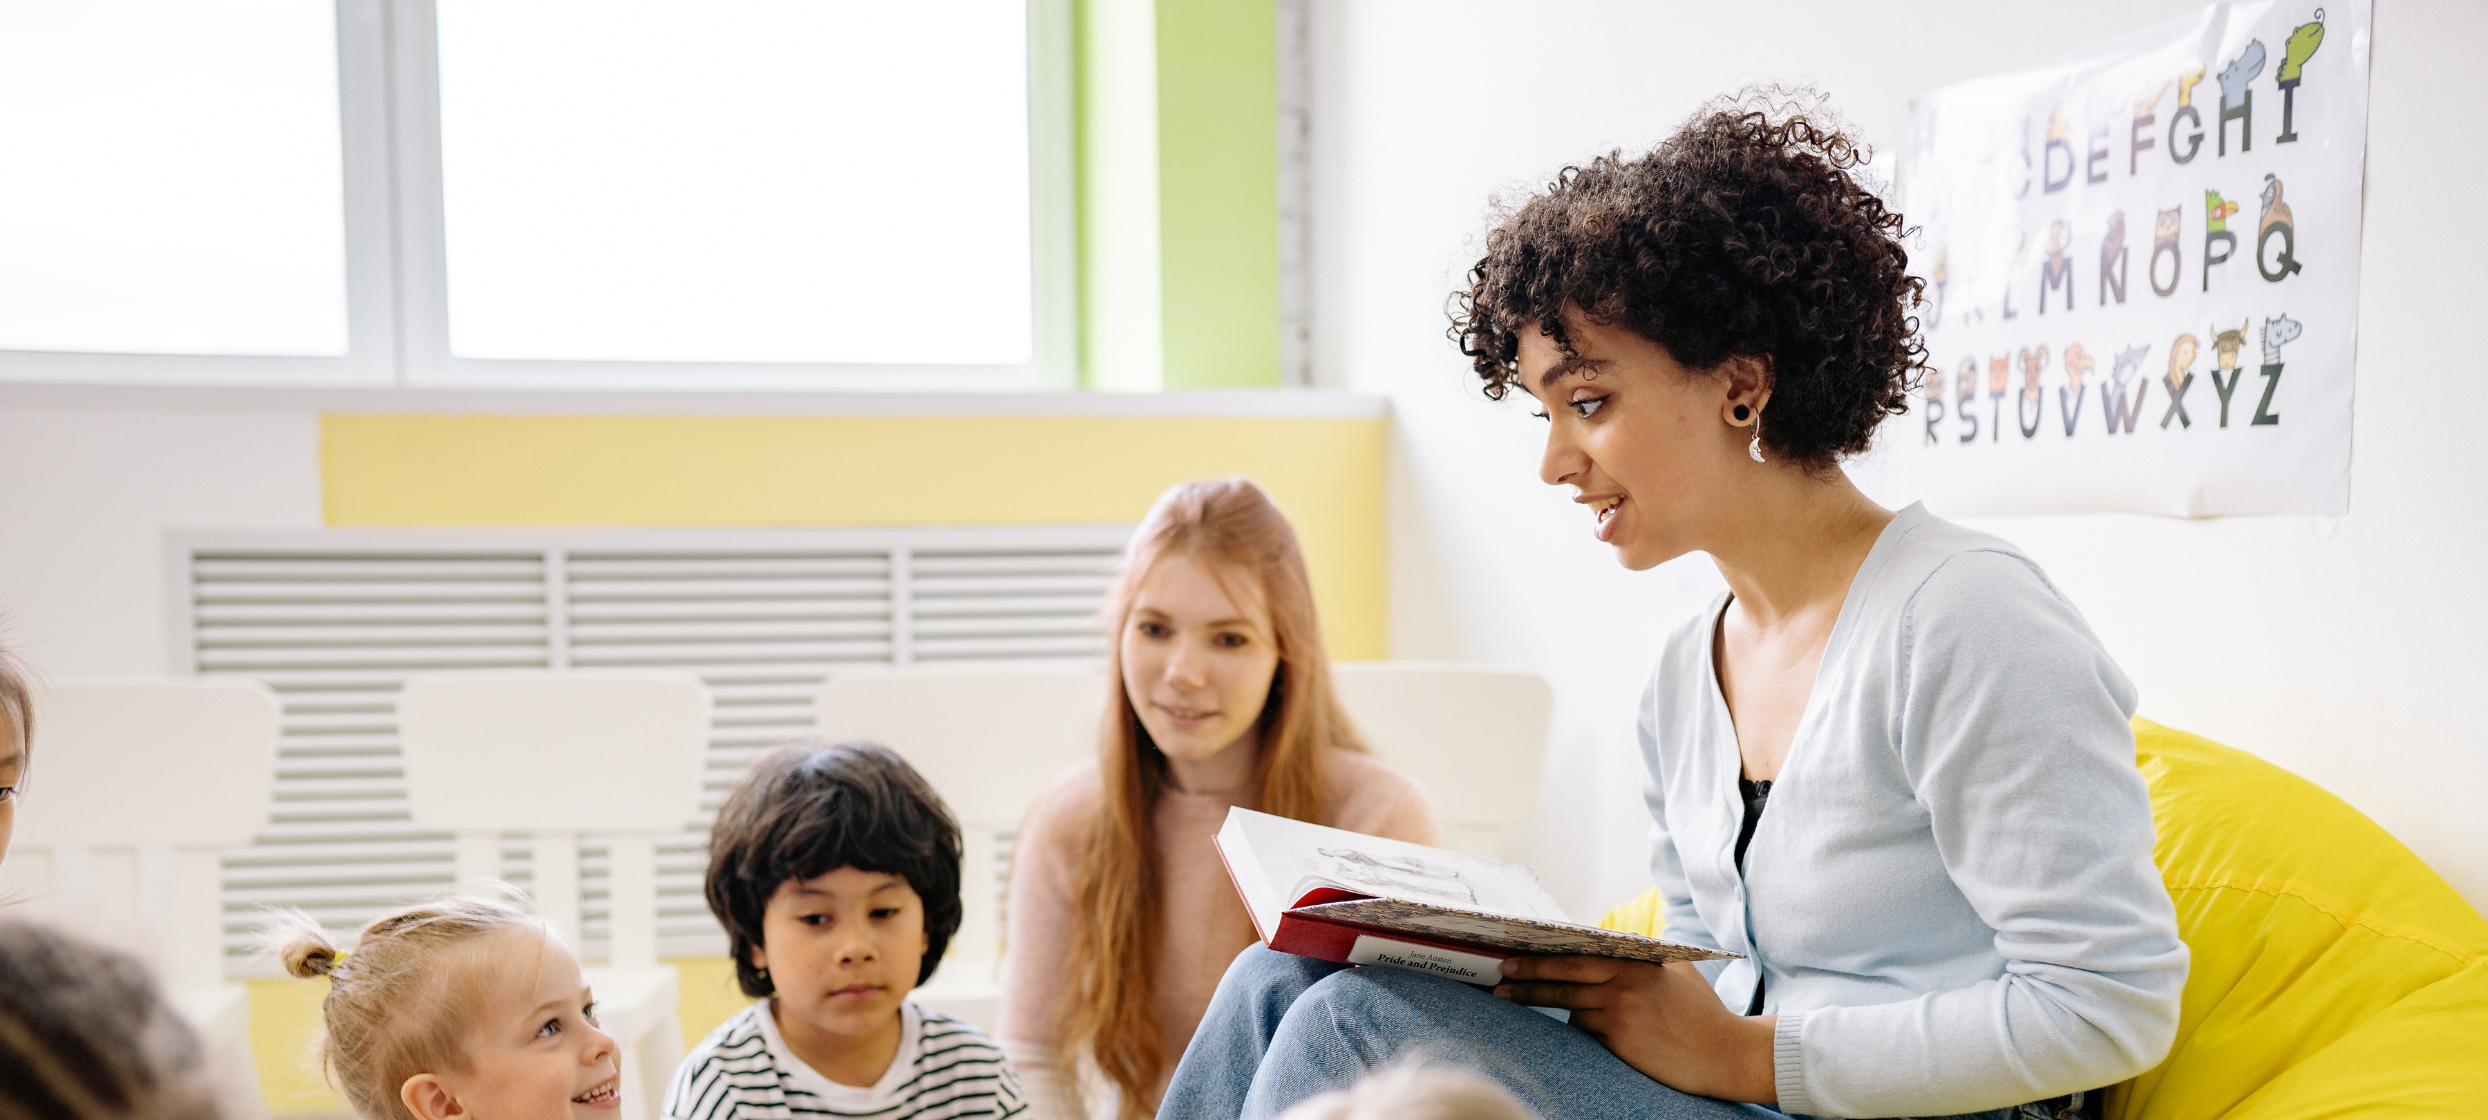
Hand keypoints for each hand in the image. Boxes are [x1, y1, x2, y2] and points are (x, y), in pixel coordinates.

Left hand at [1492, 957, 1776, 1104]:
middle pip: (1563, 981)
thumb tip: (1615, 945)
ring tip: (1517, 1000)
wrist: (1725, 1054)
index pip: (1577, 957)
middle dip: (1526, 980)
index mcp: (1636, 965)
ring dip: (1552, 1005)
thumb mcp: (1678, 972)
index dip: (1543, 958)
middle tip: (1500, 979)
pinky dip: (1586, 1029)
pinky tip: (1591, 1029)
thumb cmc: (1704, 1013)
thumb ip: (1646, 959)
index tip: (1515, 958)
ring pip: (1572, 1010)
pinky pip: (1589, 1034)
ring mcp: (1621, 1017)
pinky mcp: (1621, 1044)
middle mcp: (1624, 987)